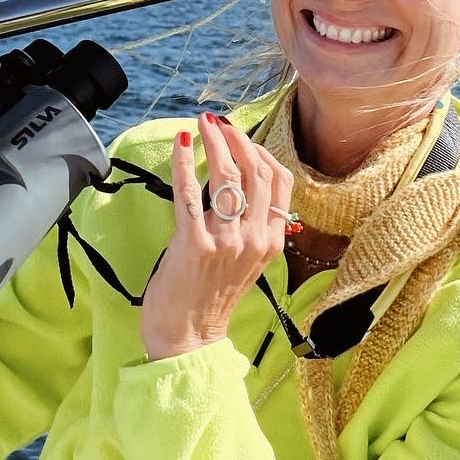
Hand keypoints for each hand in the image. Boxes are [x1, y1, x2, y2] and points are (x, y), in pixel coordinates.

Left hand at [139, 112, 294, 360]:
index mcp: (272, 242)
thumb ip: (246, 227)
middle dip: (237, 139)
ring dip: (214, 143)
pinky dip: (183, 163)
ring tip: (202, 125)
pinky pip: (189, 193)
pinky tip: (180, 143)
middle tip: (218, 122)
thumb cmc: (210, 297)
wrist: (189, 337)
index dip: (260, 151)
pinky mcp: (194, 244)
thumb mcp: (244, 261)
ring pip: (228, 177)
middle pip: (257, 173)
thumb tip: (232, 183)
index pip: (279, 182)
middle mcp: (255, 239)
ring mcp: (226, 242)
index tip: (241, 134)